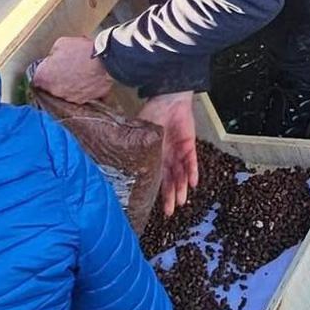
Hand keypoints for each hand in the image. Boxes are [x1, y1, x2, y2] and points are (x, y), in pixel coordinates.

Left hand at [32, 37, 112, 103]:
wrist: (106, 61)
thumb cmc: (81, 51)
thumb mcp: (61, 43)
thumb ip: (52, 54)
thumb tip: (53, 59)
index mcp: (44, 77)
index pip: (36, 79)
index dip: (43, 72)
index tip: (49, 68)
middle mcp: (55, 91)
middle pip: (51, 87)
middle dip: (56, 79)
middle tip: (66, 68)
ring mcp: (70, 98)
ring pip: (67, 92)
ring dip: (70, 85)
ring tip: (80, 73)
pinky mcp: (86, 100)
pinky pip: (83, 95)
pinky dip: (84, 89)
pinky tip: (89, 80)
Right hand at [138, 92, 198, 215]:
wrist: (168, 97)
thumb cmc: (153, 111)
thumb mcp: (140, 131)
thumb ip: (135, 145)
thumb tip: (117, 157)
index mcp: (155, 155)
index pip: (156, 176)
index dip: (155, 191)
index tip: (151, 205)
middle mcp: (168, 157)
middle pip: (170, 180)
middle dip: (170, 196)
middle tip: (170, 212)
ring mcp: (179, 152)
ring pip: (181, 174)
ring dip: (182, 188)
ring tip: (181, 201)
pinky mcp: (189, 145)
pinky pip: (191, 161)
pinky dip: (192, 172)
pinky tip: (192, 183)